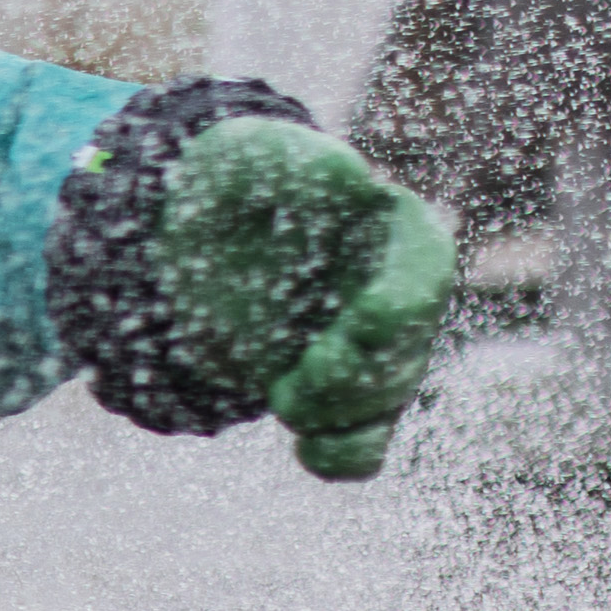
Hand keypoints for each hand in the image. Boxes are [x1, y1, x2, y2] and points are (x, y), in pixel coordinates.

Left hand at [160, 120, 455, 481]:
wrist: (184, 233)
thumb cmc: (231, 181)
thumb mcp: (250, 155)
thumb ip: (300, 163)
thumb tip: (354, 177)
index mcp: (395, 230)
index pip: (426, 272)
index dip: (404, 305)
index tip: (362, 319)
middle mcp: (398, 293)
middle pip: (404, 354)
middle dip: (353, 377)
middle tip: (293, 380)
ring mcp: (373, 349)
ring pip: (385, 403)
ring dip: (340, 417)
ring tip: (284, 400)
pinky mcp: (338, 390)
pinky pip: (362, 443)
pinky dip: (341, 455)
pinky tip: (308, 449)